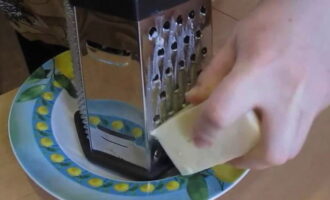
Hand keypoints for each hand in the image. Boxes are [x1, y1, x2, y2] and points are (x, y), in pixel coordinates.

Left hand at [186, 0, 329, 168]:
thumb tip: (194, 100)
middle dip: (246, 161)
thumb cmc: (272, 20)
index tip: (198, 138)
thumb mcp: (234, 41)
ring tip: (251, 142)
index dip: (203, 131)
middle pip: (271, 152)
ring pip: (291, 149)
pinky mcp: (325, 103)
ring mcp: (311, 101)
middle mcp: (286, 93)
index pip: (221, 114)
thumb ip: (212, 75)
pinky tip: (272, 117)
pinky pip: (301, 130)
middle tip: (232, 152)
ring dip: (266, 153)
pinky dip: (282, 133)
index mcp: (256, 72)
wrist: (320, 8)